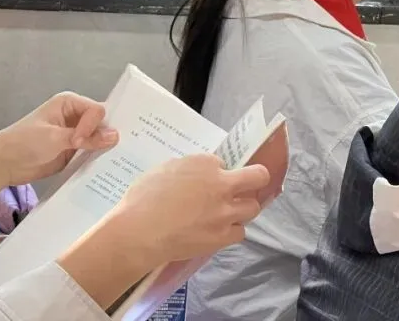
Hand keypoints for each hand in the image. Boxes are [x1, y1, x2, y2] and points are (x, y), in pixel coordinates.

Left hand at [0, 92, 118, 186]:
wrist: (5, 163)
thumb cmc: (25, 142)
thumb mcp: (55, 138)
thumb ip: (85, 138)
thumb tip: (115, 136)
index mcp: (69, 103)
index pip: (96, 110)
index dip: (93, 126)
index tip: (78, 142)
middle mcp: (75, 117)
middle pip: (102, 123)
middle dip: (107, 136)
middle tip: (118, 151)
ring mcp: (75, 135)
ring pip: (99, 140)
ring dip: (105, 149)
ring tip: (117, 162)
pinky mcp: (73, 152)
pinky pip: (92, 154)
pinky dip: (98, 160)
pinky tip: (106, 170)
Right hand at [110, 154, 269, 263]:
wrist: (140, 230)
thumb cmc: (143, 197)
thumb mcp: (164, 170)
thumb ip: (187, 169)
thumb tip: (197, 176)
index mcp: (204, 164)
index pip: (222, 162)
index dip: (216, 170)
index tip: (208, 177)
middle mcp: (222, 185)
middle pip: (258, 177)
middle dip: (255, 178)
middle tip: (245, 185)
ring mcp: (225, 212)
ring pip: (253, 207)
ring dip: (243, 207)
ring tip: (228, 212)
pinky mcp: (223, 236)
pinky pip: (240, 232)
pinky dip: (231, 230)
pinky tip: (219, 230)